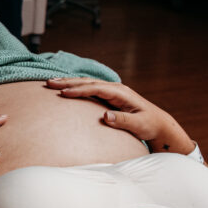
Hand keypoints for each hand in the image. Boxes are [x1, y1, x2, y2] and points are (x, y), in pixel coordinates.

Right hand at [45, 78, 194, 154]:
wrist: (158, 124)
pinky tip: (65, 88)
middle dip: (68, 82)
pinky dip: (76, 87)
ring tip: (52, 83)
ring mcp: (112, 91)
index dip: (79, 90)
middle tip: (49, 83)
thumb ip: (123, 121)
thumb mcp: (139, 125)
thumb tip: (105, 116)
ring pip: (87, 83)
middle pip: (88, 82)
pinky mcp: (109, 97)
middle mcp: (115, 89)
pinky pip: (89, 89)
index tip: (63, 93)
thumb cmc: (150, 125)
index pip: (96, 88)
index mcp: (121, 93)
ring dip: (69, 82)